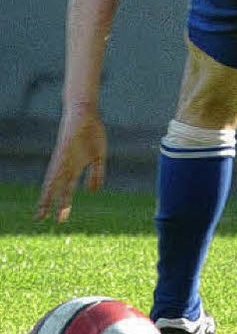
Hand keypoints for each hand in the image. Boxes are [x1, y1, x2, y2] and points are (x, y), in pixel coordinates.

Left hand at [36, 104, 106, 222]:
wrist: (87, 113)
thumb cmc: (91, 133)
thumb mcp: (98, 157)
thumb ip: (96, 174)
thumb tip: (93, 191)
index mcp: (74, 168)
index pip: (66, 189)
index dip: (63, 204)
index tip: (59, 219)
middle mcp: (65, 165)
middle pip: (56, 188)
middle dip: (51, 204)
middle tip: (44, 220)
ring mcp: (63, 157)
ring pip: (52, 180)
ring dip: (48, 195)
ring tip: (42, 208)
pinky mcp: (63, 148)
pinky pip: (57, 164)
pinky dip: (54, 175)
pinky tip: (51, 185)